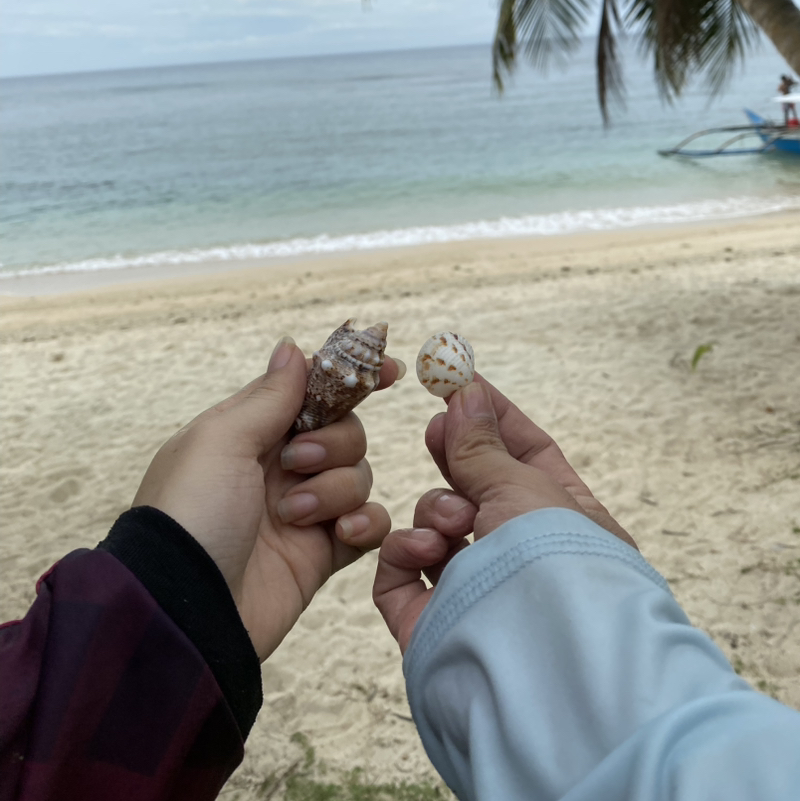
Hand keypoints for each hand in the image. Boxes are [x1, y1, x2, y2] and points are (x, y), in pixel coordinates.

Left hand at [133, 337, 401, 660]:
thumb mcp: (221, 441)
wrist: (188, 611)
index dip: (352, 378)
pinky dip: (364, 523)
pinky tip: (340, 532)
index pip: (312, 391)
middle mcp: (280, 467)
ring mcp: (304, 510)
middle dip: (334, 442)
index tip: (390, 371)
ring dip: (334, 489)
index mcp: (251, 432)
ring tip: (294, 515)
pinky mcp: (323, 552)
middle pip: (346, 431)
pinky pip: (368, 523)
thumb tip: (293, 347)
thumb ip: (269, 397)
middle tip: (296, 464)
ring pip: (359, 475)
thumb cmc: (190, 514)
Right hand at [374, 375, 633, 651]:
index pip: (530, 453)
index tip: (462, 381)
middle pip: (479, 487)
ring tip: (453, 522)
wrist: (540, 670)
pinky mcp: (432, 619)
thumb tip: (466, 391)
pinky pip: (402, 571)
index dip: (495, 416)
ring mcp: (475, 589)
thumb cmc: (551, 567)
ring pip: (439, 525)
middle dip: (456, 456)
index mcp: (566, 521)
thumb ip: (483, 443)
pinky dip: (407, 552)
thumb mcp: (522, 487)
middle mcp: (523, 554)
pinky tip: (427, 553)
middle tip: (435, 427)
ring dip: (439, 510)